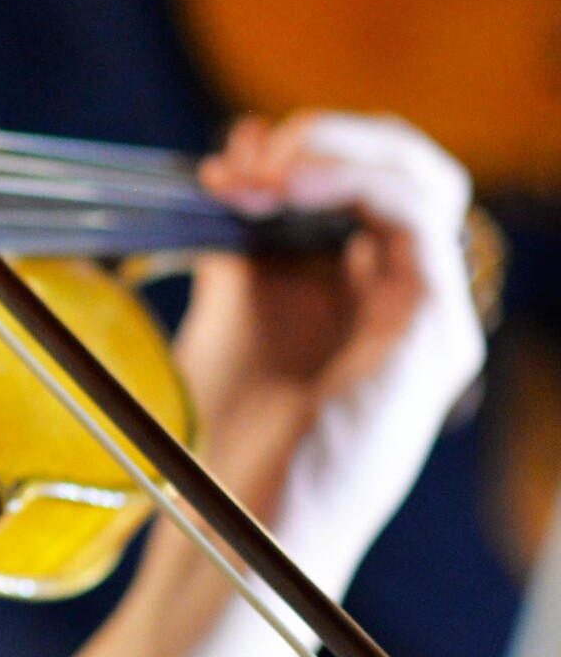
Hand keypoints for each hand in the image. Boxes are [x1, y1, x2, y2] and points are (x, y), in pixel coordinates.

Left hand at [132, 112, 484, 656]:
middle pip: (407, 170)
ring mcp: (430, 316)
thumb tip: (238, 150)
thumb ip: (244, 232)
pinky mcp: (432, 333)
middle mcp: (410, 297)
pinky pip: (418, 219)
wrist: (234, 516)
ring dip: (334, 150)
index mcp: (367, 288)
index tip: (224, 165)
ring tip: (261, 166)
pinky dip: (352, 180)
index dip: (301, 152)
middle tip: (244, 157)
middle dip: (323, 140)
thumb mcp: (231, 304)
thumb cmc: (232, 426)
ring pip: (424, 180)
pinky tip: (287, 183)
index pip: (368, 180)